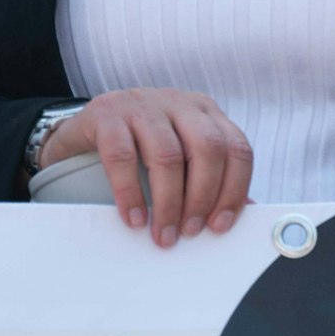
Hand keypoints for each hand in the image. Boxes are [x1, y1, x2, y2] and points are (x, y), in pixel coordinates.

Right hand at [38, 88, 253, 247]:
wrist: (87, 125)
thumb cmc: (140, 143)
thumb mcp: (181, 154)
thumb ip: (212, 177)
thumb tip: (247, 211)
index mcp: (203, 112)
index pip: (236, 148)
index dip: (234, 190)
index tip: (220, 225)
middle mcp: (177, 102)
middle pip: (207, 148)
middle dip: (202, 197)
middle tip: (190, 231)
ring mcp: (141, 104)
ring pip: (168, 154)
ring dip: (168, 202)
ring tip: (162, 233)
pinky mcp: (107, 114)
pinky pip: (122, 156)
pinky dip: (130, 193)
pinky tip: (133, 217)